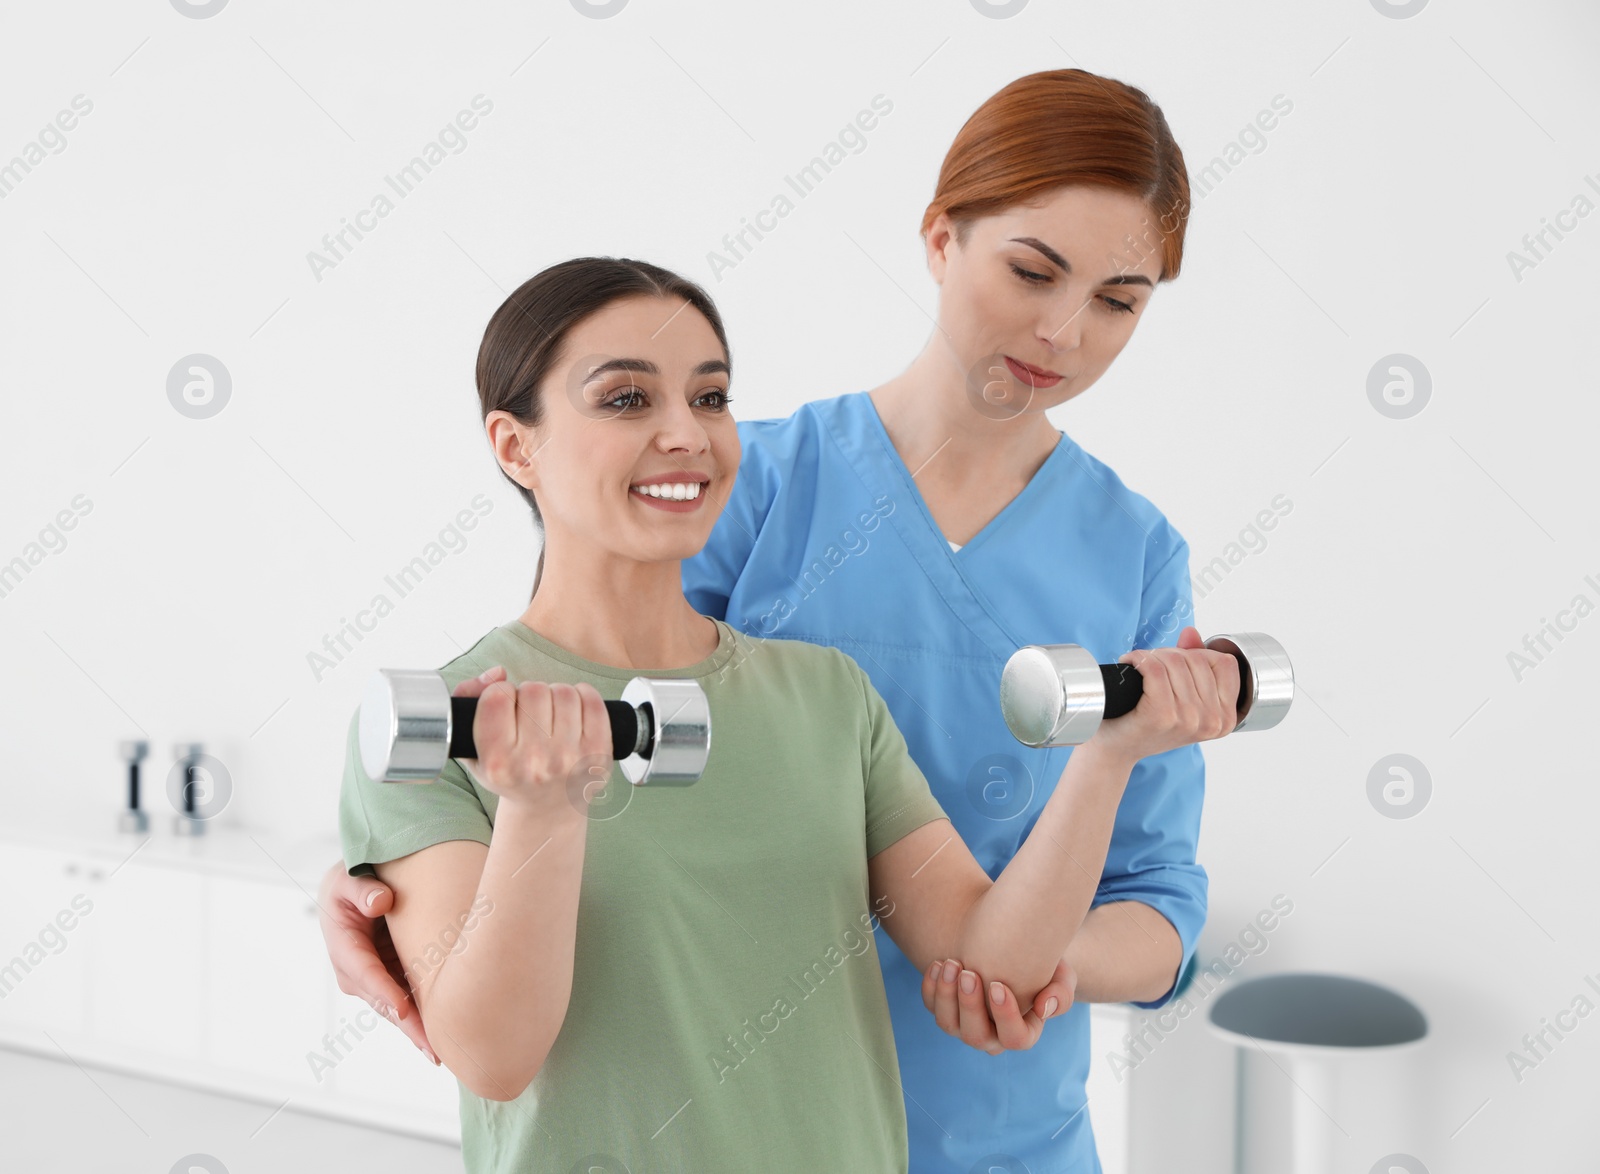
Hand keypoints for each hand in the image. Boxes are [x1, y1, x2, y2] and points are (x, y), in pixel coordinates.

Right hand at [316, 861, 438, 1064]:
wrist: (355, 892)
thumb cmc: (351, 883)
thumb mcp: (347, 878)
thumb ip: (363, 890)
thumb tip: (380, 902)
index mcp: (343, 946)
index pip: (364, 971)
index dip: (383, 990)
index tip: (404, 1008)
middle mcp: (356, 972)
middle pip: (383, 1001)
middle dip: (407, 1025)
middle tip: (432, 1047)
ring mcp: (374, 979)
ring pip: (397, 1009)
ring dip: (417, 1030)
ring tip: (441, 1051)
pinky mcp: (392, 980)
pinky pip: (408, 1002)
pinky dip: (423, 1019)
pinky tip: (443, 1036)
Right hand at [455, 666, 612, 816]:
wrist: (547, 809)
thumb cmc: (509, 774)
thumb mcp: (473, 748)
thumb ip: (465, 702)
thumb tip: (497, 673)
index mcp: (498, 763)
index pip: (497, 697)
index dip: (500, 692)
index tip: (504, 704)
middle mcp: (534, 762)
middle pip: (533, 690)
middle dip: (529, 695)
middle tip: (529, 714)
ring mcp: (569, 758)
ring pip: (563, 691)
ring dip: (555, 695)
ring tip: (550, 714)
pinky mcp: (598, 753)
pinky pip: (592, 700)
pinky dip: (583, 695)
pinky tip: (574, 710)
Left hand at [920, 955, 1078, 1054]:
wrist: (1011, 947)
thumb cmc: (1040, 964)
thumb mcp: (1061, 976)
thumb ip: (1061, 993)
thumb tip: (1044, 1007)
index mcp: (1022, 1034)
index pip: (1015, 1039)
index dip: (1005, 1016)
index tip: (998, 984)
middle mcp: (991, 1036)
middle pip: (976, 1036)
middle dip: (970, 1005)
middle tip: (969, 973)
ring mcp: (964, 1025)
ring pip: (948, 1024)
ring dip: (946, 996)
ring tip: (951, 964)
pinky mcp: (945, 1008)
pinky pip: (931, 1007)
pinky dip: (931, 988)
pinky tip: (939, 964)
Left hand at [1086, 625, 1240, 764]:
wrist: (1116, 748)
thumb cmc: (1148, 723)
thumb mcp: (1183, 696)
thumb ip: (1194, 662)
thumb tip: (1191, 633)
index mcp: (1225, 718)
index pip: (1226, 663)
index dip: (1199, 655)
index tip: (1178, 665)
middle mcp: (1211, 721)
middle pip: (1197, 659)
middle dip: (1171, 654)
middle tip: (1152, 666)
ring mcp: (1188, 719)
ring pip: (1175, 661)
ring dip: (1152, 656)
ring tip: (1140, 668)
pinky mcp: (1161, 715)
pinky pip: (1154, 669)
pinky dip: (1139, 660)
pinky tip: (1130, 665)